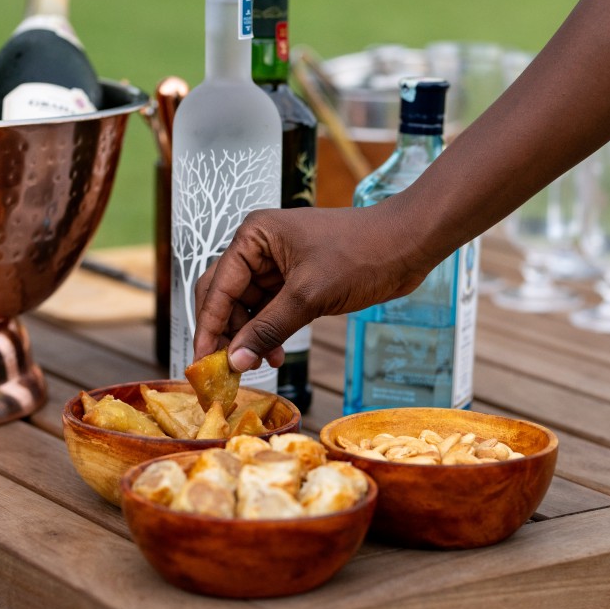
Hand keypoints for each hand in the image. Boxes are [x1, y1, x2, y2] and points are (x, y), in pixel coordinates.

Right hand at [193, 200, 434, 371]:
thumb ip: (268, 329)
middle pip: (226, 297)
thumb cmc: (361, 255)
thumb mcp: (309, 295)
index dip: (208, 327)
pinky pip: (271, 312)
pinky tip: (275, 355)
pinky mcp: (297, 282)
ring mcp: (278, 266)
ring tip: (263, 365)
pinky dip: (270, 334)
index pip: (217, 287)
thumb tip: (234, 361)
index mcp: (254, 237)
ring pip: (248, 309)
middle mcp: (259, 248)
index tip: (200, 363)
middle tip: (228, 371)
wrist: (408, 245)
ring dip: (251, 338)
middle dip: (227, 334)